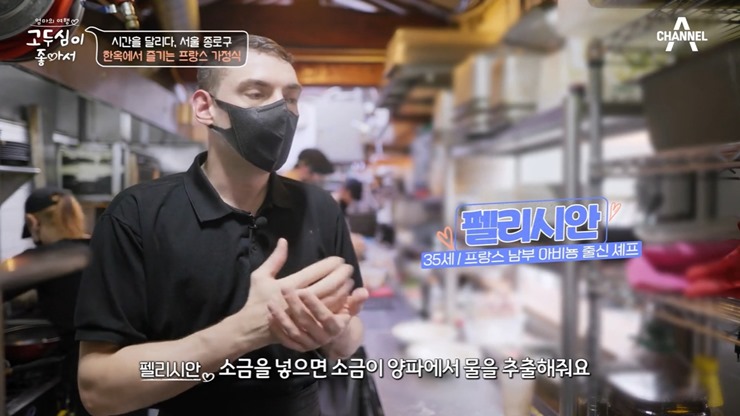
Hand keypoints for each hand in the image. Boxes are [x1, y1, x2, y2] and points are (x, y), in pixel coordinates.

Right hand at [234, 238, 352, 346]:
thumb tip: (283, 240)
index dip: (329, 265)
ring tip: (350, 281)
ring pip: (330, 300)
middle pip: (326, 286)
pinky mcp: (307, 324)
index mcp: (287, 285)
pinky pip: (326, 313)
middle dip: (341, 276)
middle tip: (349, 268)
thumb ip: (274, 259)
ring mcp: (303, 313)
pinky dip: (338, 304)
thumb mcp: (260, 276)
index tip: (339, 260)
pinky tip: (344, 297)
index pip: (314, 272)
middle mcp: (297, 299)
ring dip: (343, 290)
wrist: (250, 328)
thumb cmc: (255, 299)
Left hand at [268, 286, 368, 352]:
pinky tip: (270, 316)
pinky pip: (286, 340)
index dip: (315, 305)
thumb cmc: (341, 315)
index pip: (325, 317)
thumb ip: (356, 300)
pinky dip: (277, 329)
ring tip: (272, 302)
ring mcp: (310, 345)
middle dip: (294, 305)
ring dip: (282, 318)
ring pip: (294, 332)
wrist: (334, 337)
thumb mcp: (351, 308)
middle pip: (306, 322)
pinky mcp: (299, 348)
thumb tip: (363, 291)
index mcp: (336, 327)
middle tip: (284, 289)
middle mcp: (323, 339)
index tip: (304, 291)